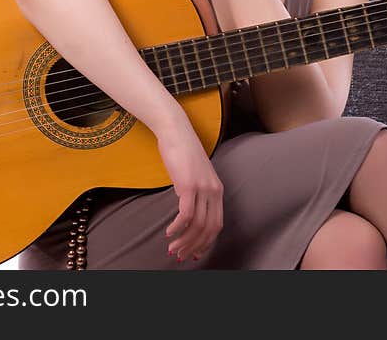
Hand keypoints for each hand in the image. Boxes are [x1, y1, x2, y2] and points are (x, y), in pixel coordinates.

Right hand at [155, 116, 223, 261]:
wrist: (176, 132)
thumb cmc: (181, 153)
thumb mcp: (194, 175)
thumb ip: (196, 193)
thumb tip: (188, 213)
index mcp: (217, 191)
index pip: (217, 225)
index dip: (206, 242)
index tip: (194, 253)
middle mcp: (214, 191)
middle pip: (209, 229)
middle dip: (195, 246)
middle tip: (180, 255)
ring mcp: (202, 188)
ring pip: (197, 225)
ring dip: (184, 241)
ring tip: (172, 248)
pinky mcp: (188, 185)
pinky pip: (186, 214)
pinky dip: (178, 227)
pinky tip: (169, 232)